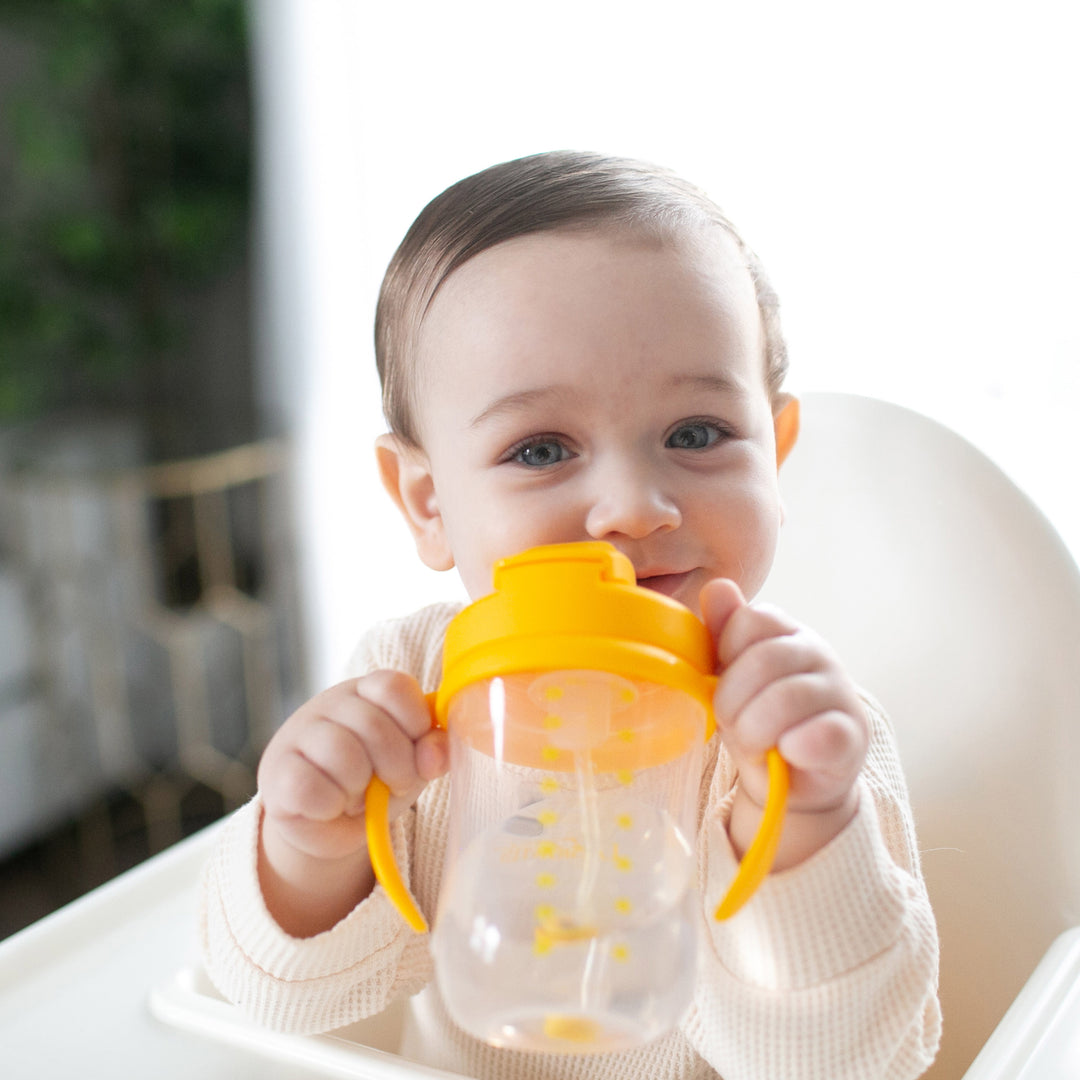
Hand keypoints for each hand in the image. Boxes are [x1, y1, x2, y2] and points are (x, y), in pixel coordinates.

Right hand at [256, 670, 447, 934]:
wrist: (325, 823)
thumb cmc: (373, 782)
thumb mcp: (411, 765)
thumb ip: (431, 753)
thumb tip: (436, 754)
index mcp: (366, 692)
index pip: (394, 686)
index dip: (414, 723)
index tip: (418, 754)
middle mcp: (330, 703)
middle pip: (373, 724)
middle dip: (396, 768)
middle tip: (391, 786)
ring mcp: (299, 734)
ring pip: (342, 754)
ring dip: (360, 788)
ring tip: (356, 796)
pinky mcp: (276, 772)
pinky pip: (310, 787)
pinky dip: (330, 805)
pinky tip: (330, 806)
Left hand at [701, 579, 867, 868]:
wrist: (791, 780)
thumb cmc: (757, 719)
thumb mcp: (731, 676)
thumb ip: (723, 633)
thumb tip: (718, 586)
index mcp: (786, 633)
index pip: (751, 619)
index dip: (726, 656)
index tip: (722, 684)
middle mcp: (818, 653)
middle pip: (764, 659)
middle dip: (732, 700)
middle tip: (730, 724)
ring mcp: (840, 693)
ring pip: (786, 698)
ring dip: (754, 730)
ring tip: (753, 745)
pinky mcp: (854, 736)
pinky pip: (822, 734)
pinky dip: (794, 747)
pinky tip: (786, 754)